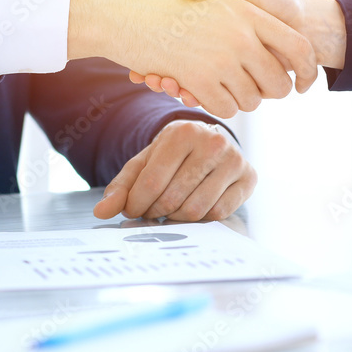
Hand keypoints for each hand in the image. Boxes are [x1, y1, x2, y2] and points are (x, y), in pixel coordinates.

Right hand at [67, 0, 316, 117]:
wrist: (120, 10)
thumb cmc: (163, 0)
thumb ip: (244, 11)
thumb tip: (277, 28)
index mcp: (249, 10)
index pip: (299, 47)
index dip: (307, 70)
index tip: (304, 84)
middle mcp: (241, 34)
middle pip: (279, 83)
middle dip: (268, 92)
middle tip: (253, 89)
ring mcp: (221, 56)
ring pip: (252, 100)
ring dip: (239, 100)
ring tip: (219, 84)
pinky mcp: (199, 78)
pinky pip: (226, 108)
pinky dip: (218, 106)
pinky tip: (200, 91)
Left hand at [92, 120, 255, 221]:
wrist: (213, 144)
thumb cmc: (175, 156)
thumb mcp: (145, 163)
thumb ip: (121, 187)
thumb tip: (101, 212)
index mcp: (182, 133)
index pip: (152, 182)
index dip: (137, 204)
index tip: (133, 209)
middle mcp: (212, 142)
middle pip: (173, 198)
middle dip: (156, 211)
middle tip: (153, 210)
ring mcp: (234, 160)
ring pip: (196, 209)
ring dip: (178, 217)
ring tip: (172, 208)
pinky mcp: (249, 178)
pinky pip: (219, 213)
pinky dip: (202, 218)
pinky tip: (195, 207)